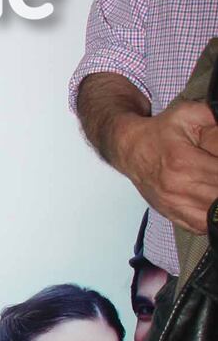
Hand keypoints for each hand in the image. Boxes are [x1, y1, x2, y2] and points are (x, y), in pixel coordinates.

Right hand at [114, 100, 217, 235]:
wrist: (130, 148)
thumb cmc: (158, 133)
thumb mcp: (188, 115)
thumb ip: (214, 119)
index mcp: (182, 162)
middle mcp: (176, 187)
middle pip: (217, 197)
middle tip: (215, 172)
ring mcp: (173, 204)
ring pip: (211, 214)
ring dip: (216, 201)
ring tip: (212, 185)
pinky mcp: (172, 214)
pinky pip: (200, 226)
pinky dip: (210, 215)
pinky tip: (210, 200)